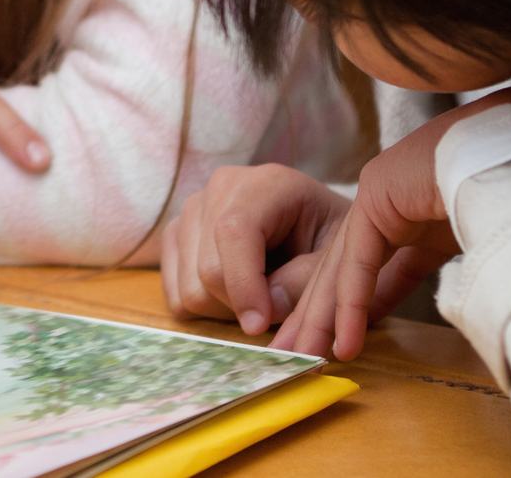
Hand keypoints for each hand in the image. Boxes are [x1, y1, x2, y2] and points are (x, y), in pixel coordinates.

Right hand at [160, 164, 350, 334]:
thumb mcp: (335, 260)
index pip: (234, 232)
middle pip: (208, 269)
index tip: (260, 327)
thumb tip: (264, 307)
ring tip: (258, 294)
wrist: (313, 225)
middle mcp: (218, 188)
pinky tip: (234, 292)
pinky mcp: (175, 236)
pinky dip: (205, 309)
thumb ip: (306, 282)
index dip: (243, 284)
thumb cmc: (327, 240)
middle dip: (242, 305)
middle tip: (276, 308)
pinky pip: (174, 294)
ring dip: (225, 309)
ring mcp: (190, 211)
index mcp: (265, 184)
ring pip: (188, 287)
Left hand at [275, 85, 510, 359]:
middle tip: (300, 352)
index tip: (341, 341)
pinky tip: (343, 337)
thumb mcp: (461, 246)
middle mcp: (385, 199)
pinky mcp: (377, 196)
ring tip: (308, 355)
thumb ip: (429, 272)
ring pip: (342, 265)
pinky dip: (351, 302)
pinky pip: (359, 260)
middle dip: (320, 313)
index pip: (367, 263)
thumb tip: (427, 307)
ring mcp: (377, 192)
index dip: (352, 305)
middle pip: (343, 265)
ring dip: (324, 315)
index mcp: (406, 208)